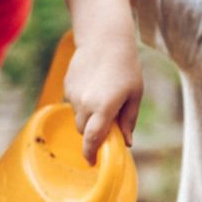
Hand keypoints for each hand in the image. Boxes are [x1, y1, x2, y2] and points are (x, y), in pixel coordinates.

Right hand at [62, 38, 142, 163]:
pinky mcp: (67, 86)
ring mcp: (73, 95)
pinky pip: (74, 103)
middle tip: (107, 124)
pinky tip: (94, 86)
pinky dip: (83, 102)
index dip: (91, 154)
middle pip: (84, 131)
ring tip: (103, 96)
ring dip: (89, 116)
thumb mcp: (135, 94)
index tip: (92, 163)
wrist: (104, 38)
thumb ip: (129, 120)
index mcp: (104, 108)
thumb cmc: (126, 66)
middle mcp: (85, 104)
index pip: (93, 139)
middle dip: (94, 133)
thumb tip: (127, 143)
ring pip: (78, 117)